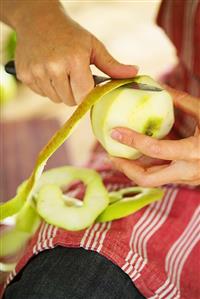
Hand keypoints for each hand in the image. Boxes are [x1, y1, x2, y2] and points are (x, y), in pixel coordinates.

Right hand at [10, 2, 137, 104]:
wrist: (38, 20)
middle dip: (75, 93)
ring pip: (55, 99)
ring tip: (60, 72)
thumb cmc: (71, 34)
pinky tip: (48, 71)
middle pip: (70, 101)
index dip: (88, 94)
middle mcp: (54, 68)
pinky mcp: (25, 75)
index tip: (88, 86)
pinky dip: (47, 87)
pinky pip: (42, 94)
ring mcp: (37, 72)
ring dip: (61, 91)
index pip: (84, 95)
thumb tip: (135, 73)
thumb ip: (112, 65)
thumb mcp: (93, 46)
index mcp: (74, 60)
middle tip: (73, 76)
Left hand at [111, 86, 199, 186]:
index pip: (155, 150)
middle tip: (111, 153)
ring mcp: (187, 178)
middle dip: (125, 168)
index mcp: (194, 152)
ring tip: (118, 153)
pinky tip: (139, 153)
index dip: (132, 140)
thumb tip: (158, 86)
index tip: (114, 132)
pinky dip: (147, 166)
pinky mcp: (186, 178)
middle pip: (147, 179)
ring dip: (133, 168)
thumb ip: (182, 101)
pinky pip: (161, 175)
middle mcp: (188, 171)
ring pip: (152, 179)